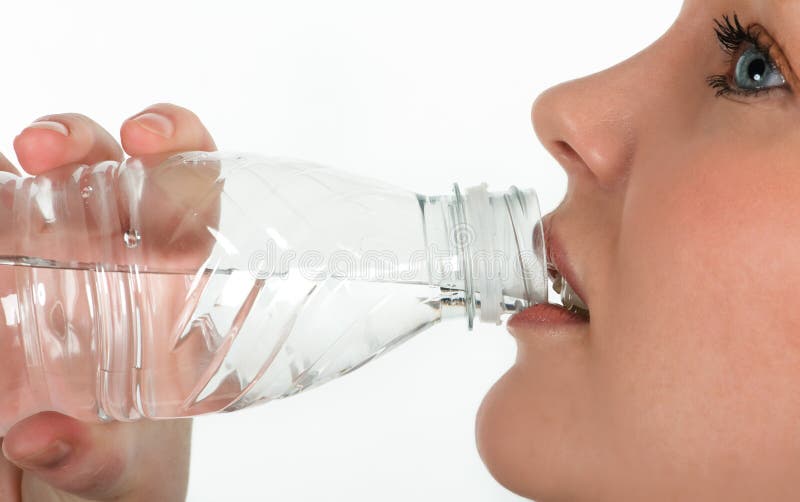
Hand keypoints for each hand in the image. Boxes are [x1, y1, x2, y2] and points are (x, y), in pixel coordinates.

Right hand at [0, 103, 215, 501]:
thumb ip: (91, 456)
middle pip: (99, 165)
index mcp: (173, 280)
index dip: (177, 142)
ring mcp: (44, 254)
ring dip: (4, 174)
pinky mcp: (1, 266)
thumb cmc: (125, 457)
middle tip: (42, 152)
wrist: (73, 480)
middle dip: (72, 139)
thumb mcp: (118, 467)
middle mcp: (110, 252)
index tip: (148, 140)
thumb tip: (41, 436)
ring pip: (24, 184)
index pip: (190, 186)